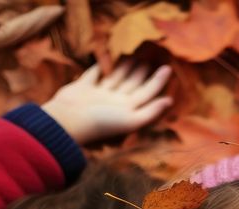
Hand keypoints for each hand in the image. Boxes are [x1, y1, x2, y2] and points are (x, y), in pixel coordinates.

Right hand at [41, 61, 172, 144]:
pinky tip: (104, 60)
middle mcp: (114, 102)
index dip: (157, 82)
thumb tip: (170, 101)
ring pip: (115, 78)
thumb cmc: (100, 123)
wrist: (68, 122)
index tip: (167, 68)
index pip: (146, 93)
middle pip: (132, 85)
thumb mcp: (130, 120)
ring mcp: (98, 95)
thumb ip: (151, 112)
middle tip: (150, 58)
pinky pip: (93, 74)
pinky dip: (99, 67)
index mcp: (127, 110)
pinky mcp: (82, 88)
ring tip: (133, 56)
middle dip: (141, 73)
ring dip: (124, 68)